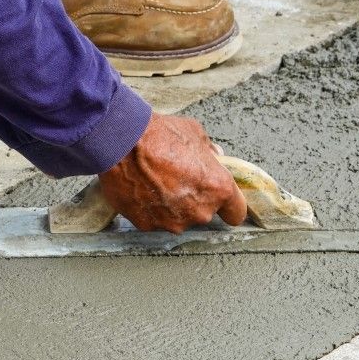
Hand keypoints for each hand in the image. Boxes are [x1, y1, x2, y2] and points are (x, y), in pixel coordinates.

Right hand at [98, 113, 247, 233]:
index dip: (229, 207)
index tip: (222, 201)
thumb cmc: (161, 135)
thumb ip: (209, 151)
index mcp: (218, 189)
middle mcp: (199, 212)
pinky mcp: (148, 225)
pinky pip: (155, 220)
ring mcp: (173, 222)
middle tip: (179, 178)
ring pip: (179, 219)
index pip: (236, 213)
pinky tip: (141, 189)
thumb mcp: (195, 134)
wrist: (121, 143)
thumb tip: (214, 157)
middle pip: (204, 214)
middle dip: (195, 199)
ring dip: (172, 206)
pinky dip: (150, 209)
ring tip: (155, 182)